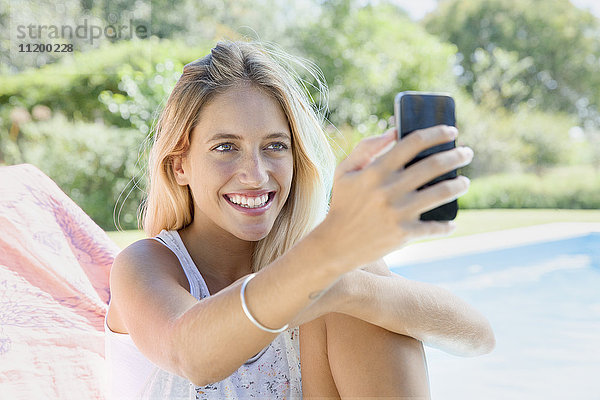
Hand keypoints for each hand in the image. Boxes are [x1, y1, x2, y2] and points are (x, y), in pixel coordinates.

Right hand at [319, 125, 472, 272]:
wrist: (335, 244)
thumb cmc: (342, 203)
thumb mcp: (345, 171)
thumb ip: (366, 147)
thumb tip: (395, 131)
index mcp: (376, 170)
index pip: (413, 142)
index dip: (437, 133)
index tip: (451, 131)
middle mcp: (389, 189)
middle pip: (434, 165)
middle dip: (457, 155)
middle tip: (466, 153)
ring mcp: (398, 212)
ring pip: (441, 193)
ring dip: (459, 185)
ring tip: (464, 182)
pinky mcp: (404, 233)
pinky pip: (435, 227)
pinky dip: (447, 225)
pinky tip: (452, 223)